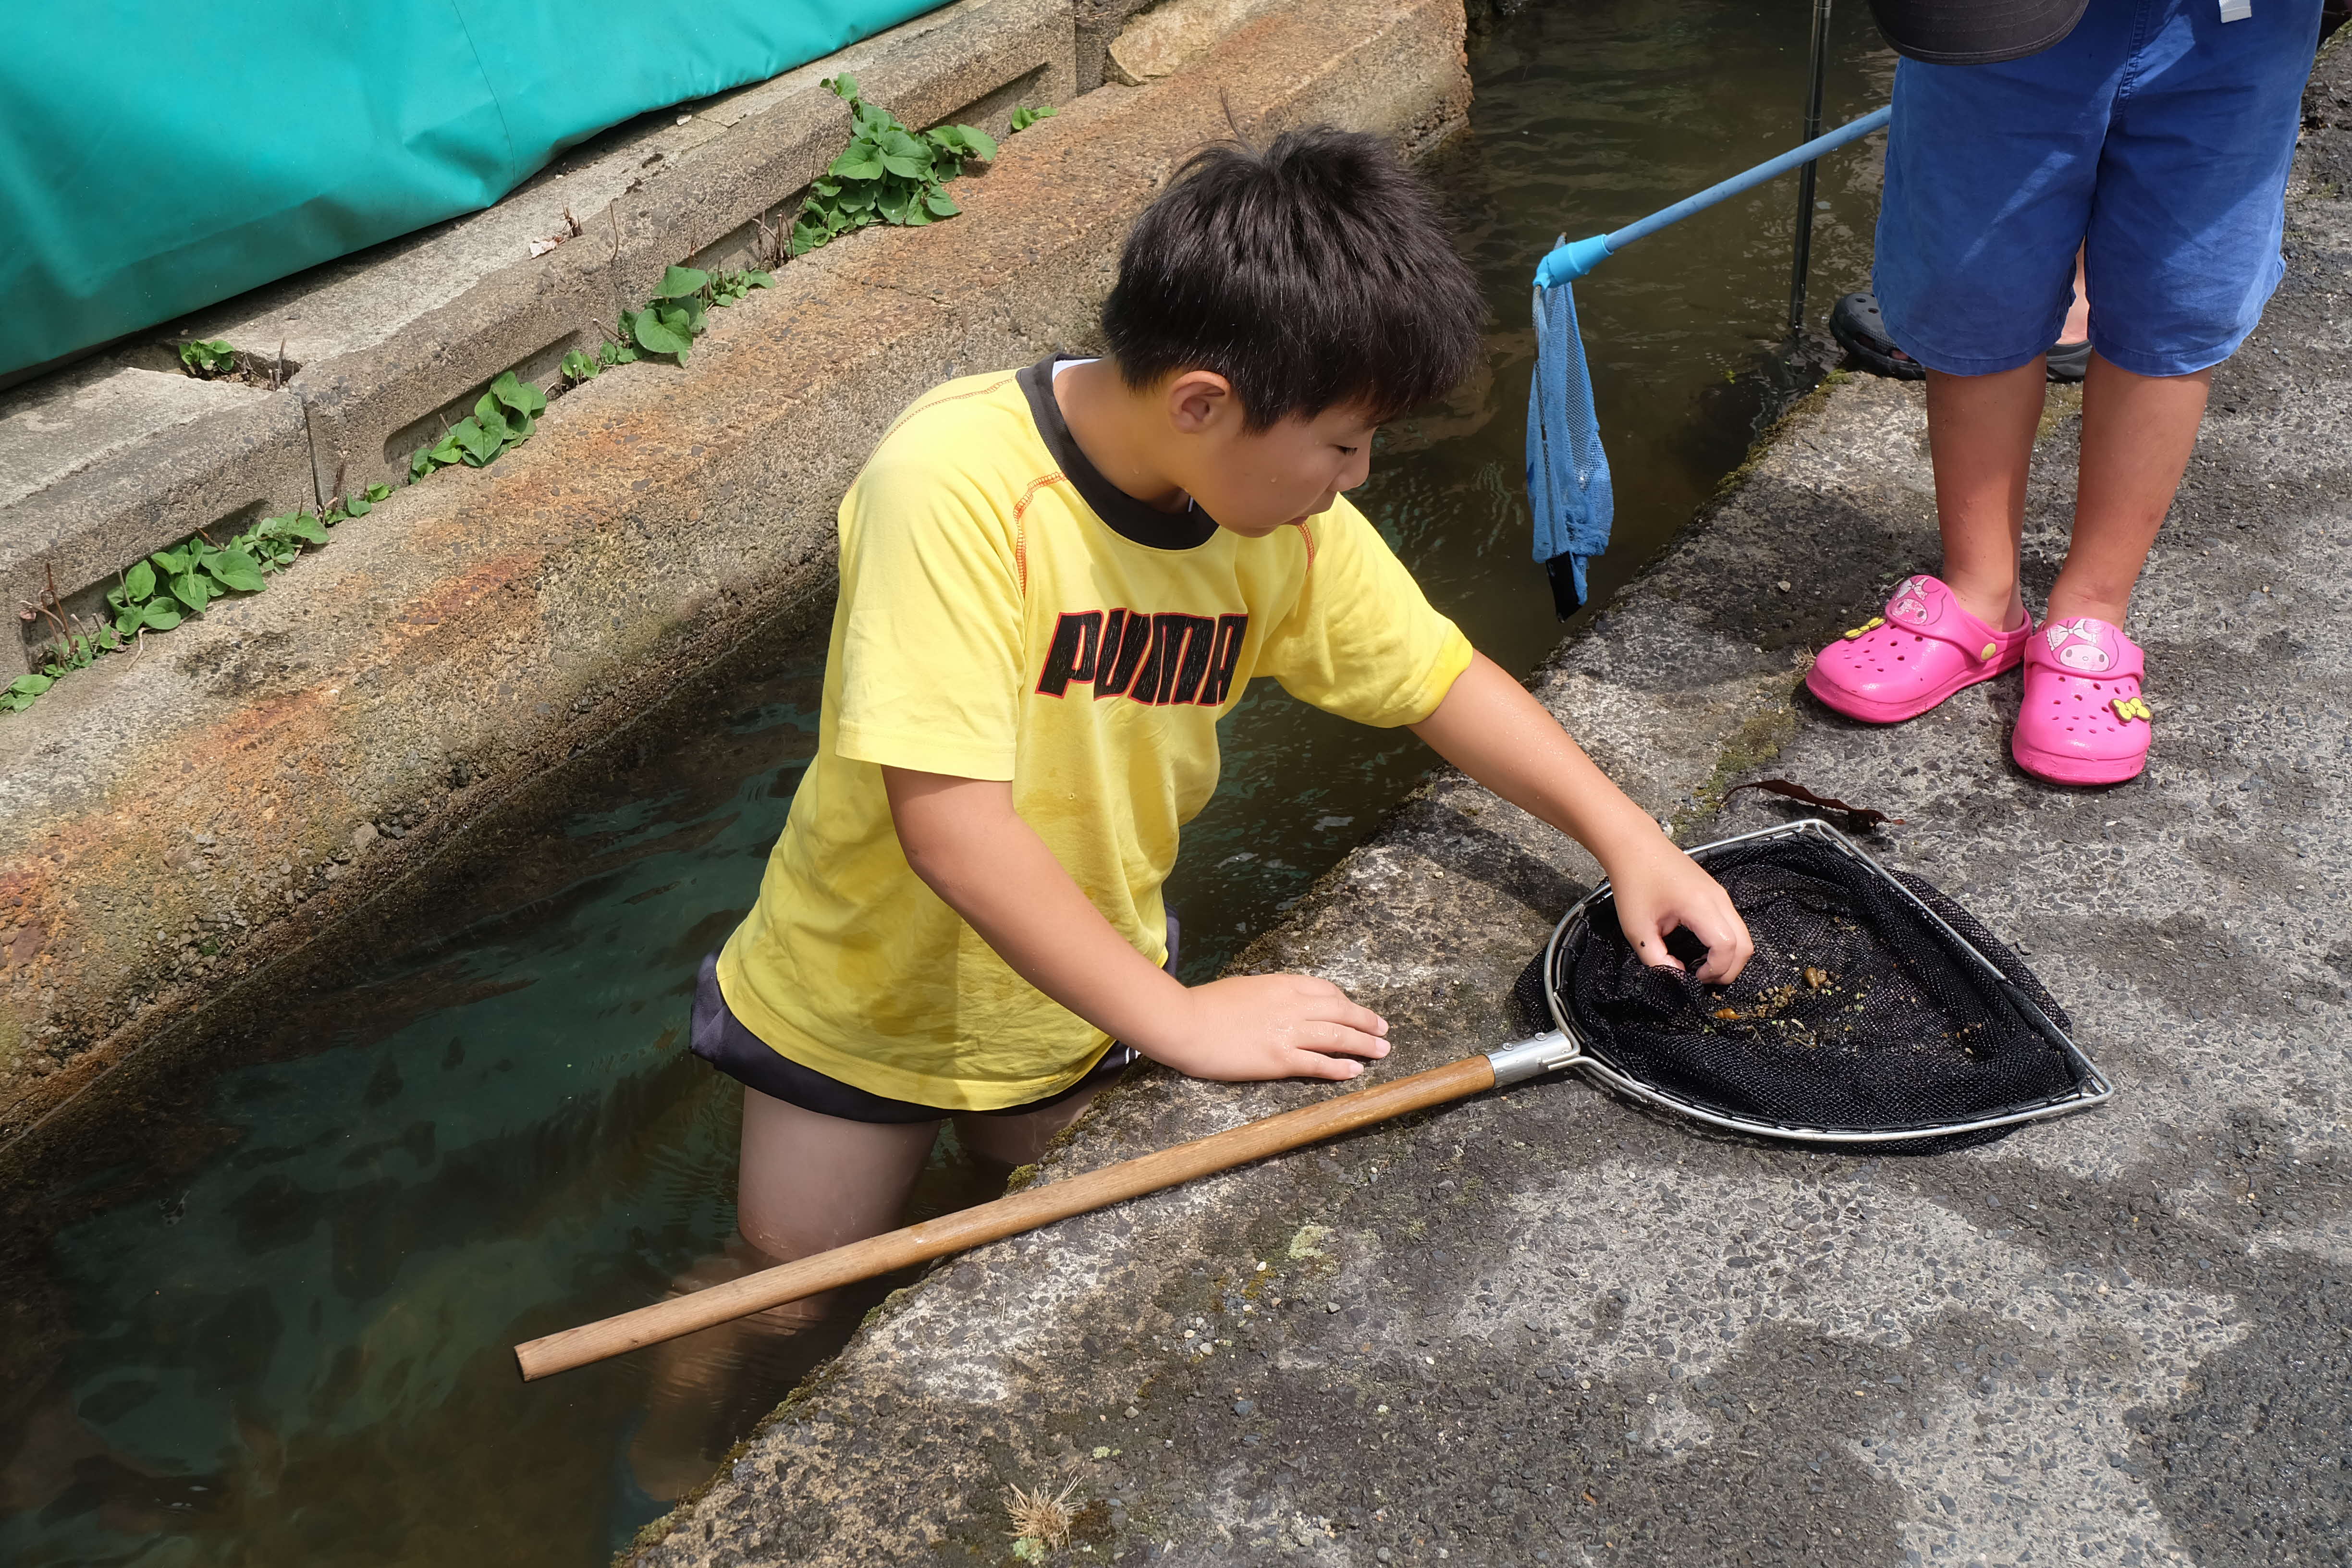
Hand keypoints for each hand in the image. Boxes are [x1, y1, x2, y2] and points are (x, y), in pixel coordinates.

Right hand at [1133, 973, 1391, 1081]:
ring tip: (1382, 1051)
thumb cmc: (1206, 1004)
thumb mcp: (1245, 987)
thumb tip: (1282, 1002)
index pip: (1326, 991)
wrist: (1185, 1022)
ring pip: (1338, 1037)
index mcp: (1283, 984)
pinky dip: (1340, 1067)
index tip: (1357, 1010)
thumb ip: (1270, 994)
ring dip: (1363, 1044)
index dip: (1347, 1002)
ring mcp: (1288, 1033)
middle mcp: (1293, 1006)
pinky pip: (1318, 1064)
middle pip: (1341, 1012)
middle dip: (1366, 1021)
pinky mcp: (1280, 1060)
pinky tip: (1354, 1071)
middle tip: (1383, 1030)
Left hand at [1603, 836, 1753, 984]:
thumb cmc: (1634, 882)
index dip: (1716, 970)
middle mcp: (1718, 899)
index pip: (1727, 946)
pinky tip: (1702, 950)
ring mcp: (1720, 895)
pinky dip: (1726, 944)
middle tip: (1703, 979)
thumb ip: (1656, 959)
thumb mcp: (1636, 928)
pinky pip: (1733, 925)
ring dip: (1729, 957)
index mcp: (1700, 905)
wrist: (1635, 846)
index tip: (1694, 977)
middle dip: (1729, 970)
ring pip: (1743, 935)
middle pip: (1745, 945)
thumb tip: (1677, 976)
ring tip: (1702, 967)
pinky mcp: (1716, 894)